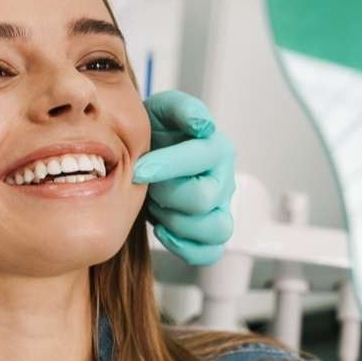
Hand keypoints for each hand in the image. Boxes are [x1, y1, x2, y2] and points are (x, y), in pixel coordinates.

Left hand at [133, 90, 234, 265]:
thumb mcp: (161, 110)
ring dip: (178, 223)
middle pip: (203, 199)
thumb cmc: (155, 134)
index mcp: (216, 148)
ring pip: (215, 229)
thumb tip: (202, 124)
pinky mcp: (210, 231)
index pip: (200, 159)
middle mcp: (223, 179)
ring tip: (158, 208)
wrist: (147, 155)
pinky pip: (210, 252)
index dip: (166, 166)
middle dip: (167, 195)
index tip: (137, 169)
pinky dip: (185, 247)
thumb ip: (181, 108)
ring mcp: (220, 208)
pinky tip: (163, 230)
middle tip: (148, 187)